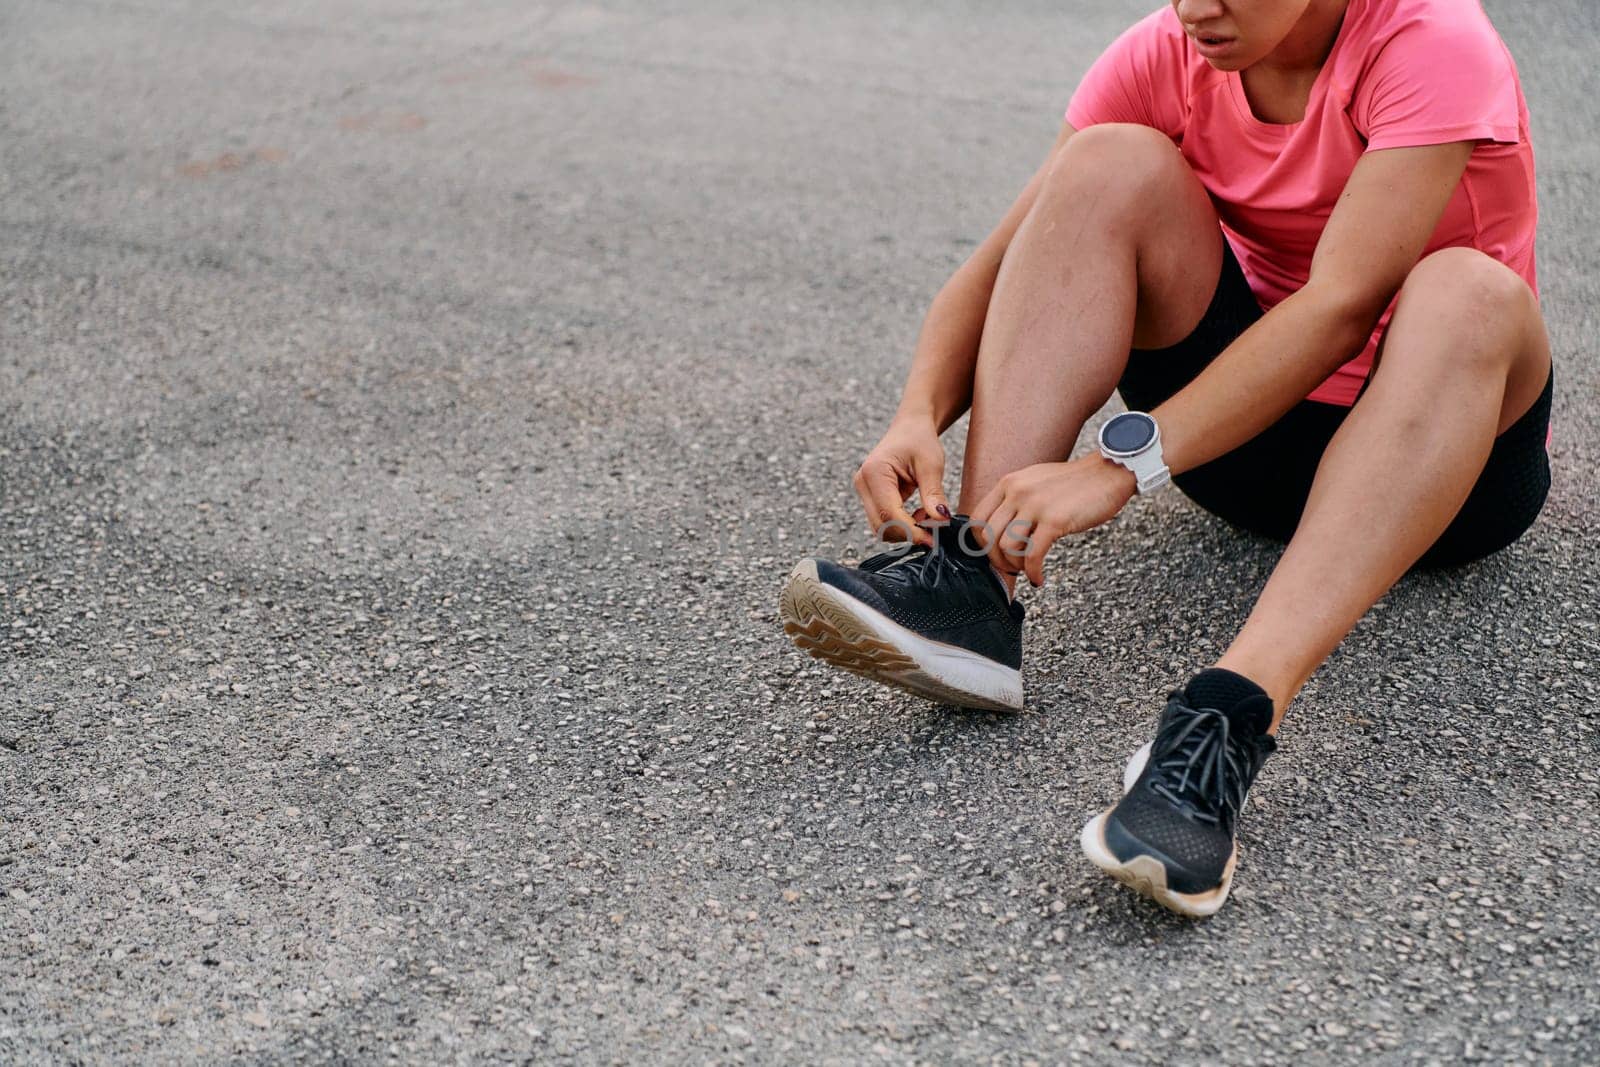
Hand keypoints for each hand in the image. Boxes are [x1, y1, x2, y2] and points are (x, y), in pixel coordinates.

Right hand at [853, 416, 951, 547]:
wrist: (910, 427)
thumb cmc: (920, 439)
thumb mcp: (931, 464)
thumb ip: (933, 493)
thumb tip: (941, 520)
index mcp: (874, 472)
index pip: (889, 514)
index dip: (911, 531)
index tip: (934, 539)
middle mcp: (863, 484)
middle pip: (881, 525)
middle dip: (908, 533)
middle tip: (935, 531)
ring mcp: (864, 491)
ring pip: (880, 527)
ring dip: (905, 531)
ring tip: (927, 516)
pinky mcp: (871, 498)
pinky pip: (884, 521)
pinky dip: (902, 525)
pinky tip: (919, 514)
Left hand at [969, 456, 1136, 585]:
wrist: (1108, 473)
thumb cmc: (1075, 483)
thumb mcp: (1035, 482)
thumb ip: (1015, 500)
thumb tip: (1001, 531)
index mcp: (1009, 483)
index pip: (977, 518)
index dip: (980, 544)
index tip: (993, 556)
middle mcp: (1017, 492)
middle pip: (988, 536)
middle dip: (996, 560)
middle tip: (1010, 569)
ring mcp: (1035, 505)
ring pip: (1005, 546)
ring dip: (1013, 567)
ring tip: (1026, 571)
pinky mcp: (1054, 520)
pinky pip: (1032, 555)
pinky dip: (1032, 572)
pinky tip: (1039, 578)